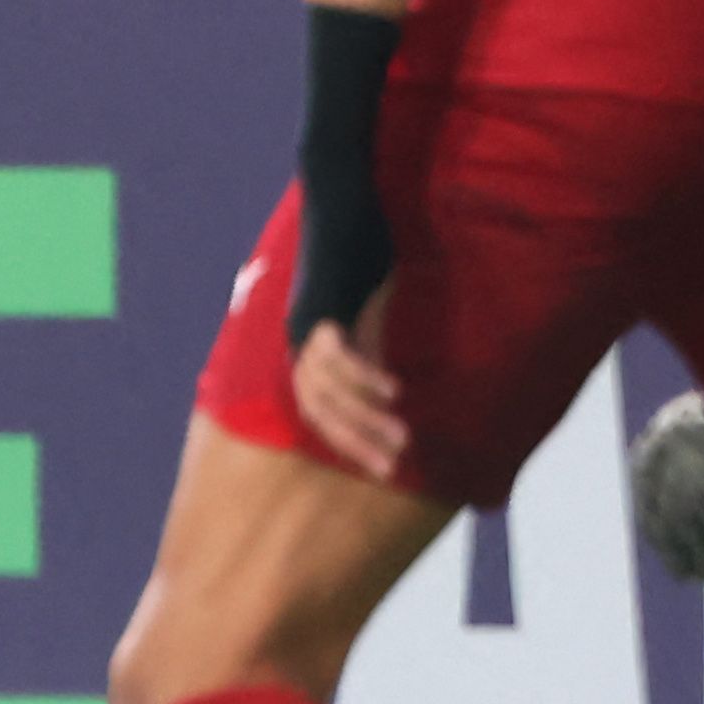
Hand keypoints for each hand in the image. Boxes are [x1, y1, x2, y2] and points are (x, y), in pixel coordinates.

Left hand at [291, 289, 409, 481]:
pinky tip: (392, 392)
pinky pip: (339, 353)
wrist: (345, 233)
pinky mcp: (321, 312)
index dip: (351, 446)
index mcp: (307, 364)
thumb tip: (389, 407)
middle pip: (322, 410)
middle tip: (394, 465)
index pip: (323, 418)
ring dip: (366, 416)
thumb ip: (368, 367)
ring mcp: (305, 333)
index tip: (385, 471)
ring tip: (403, 436)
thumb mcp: (364, 335)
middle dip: (357, 441)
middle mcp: (300, 353)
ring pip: (331, 389)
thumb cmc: (358, 289)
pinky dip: (364, 376)